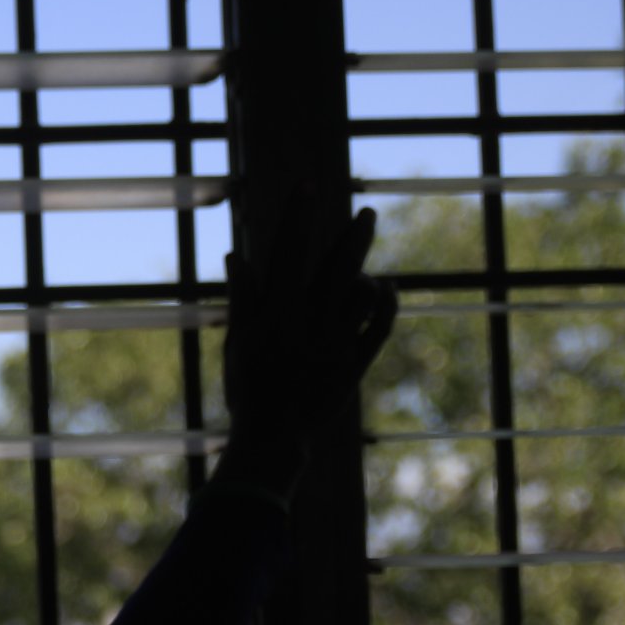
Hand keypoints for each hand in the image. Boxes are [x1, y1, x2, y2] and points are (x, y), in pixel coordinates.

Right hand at [221, 188, 396, 473]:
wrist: (273, 438)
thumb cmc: (249, 389)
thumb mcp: (237, 341)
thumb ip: (242, 296)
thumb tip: (236, 255)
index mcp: (276, 312)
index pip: (288, 250)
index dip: (298, 214)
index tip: (307, 185)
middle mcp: (309, 321)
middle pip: (337, 264)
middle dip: (354, 234)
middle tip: (368, 213)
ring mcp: (336, 342)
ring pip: (362, 291)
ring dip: (367, 270)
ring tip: (367, 263)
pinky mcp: (356, 362)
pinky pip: (382, 325)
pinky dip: (388, 302)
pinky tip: (388, 287)